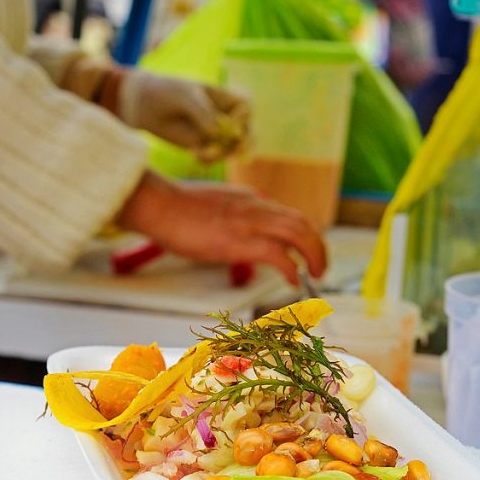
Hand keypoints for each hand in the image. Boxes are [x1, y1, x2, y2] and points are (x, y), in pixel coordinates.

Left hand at [116, 72, 250, 161]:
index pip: (245, 105)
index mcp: (224, 96)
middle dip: (247, 142)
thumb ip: (202, 111)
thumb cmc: (167, 92)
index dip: (243, 116)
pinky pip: (215, 157)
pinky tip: (196, 155)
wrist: (145, 104)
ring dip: (223, 154)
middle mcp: (224, 115)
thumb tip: (216, 133)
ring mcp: (215, 133)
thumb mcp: (184, 95)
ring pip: (232, 148)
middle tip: (239, 152)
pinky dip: (209, 159)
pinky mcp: (203, 146)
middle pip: (247, 130)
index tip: (229, 122)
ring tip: (205, 154)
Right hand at [116, 172, 326, 281]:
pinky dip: (293, 269)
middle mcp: (256, 206)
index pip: (286, 214)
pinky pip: (280, 255)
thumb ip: (225, 216)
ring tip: (316, 274)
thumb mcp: (209, 206)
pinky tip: (294, 280)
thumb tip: (225, 231)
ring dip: (314, 255)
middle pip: (302, 221)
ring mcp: (251, 222)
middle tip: (320, 266)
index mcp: (248, 199)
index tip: (302, 252)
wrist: (160, 204)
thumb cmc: (173, 209)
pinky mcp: (242, 241)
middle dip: (317, 245)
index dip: (301, 235)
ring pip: (300, 233)